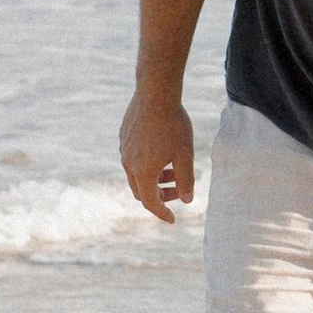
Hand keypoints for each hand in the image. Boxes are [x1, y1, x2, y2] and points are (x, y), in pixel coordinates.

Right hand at [119, 87, 194, 225]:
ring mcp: (124, 149)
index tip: (173, 219)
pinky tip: (162, 151)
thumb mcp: (185, 155)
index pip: (151, 202)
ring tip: (174, 169)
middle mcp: (129, 164)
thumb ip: (186, 181)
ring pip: (137, 173)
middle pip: (141, 190)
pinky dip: (148, 163)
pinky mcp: (124, 136)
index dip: (162, 213)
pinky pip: (134, 158)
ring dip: (154, 178)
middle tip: (178, 190)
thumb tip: (187, 200)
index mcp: (143, 172)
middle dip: (160, 194)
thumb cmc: (173, 125)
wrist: (155, 93)